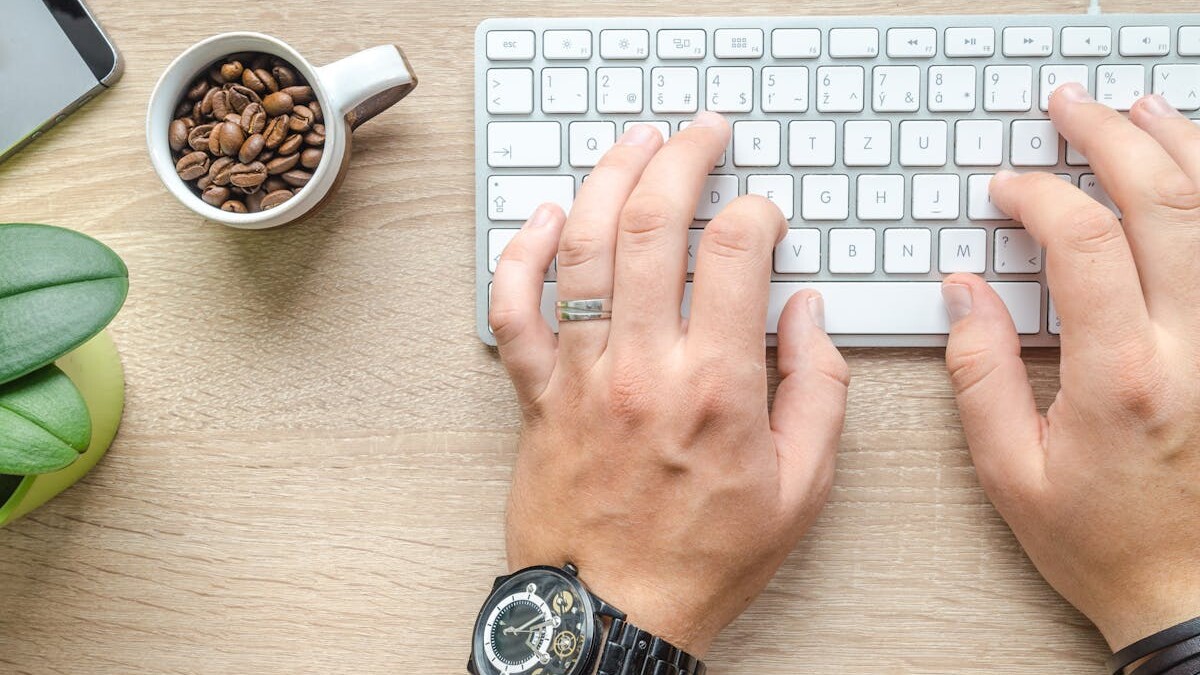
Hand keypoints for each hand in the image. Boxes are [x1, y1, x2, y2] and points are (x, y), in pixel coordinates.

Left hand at [489, 112, 848, 654]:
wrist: (614, 614)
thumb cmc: (704, 558)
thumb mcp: (802, 487)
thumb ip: (817, 389)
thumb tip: (807, 313)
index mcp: (716, 384)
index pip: (736, 252)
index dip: (756, 212)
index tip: (765, 215)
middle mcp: (642, 365)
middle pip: (653, 224)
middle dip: (682, 158)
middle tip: (701, 133)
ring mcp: (581, 374)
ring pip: (584, 248)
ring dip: (608, 179)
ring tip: (635, 143)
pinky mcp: (536, 394)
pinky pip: (514, 310)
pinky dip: (524, 254)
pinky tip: (547, 217)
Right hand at [943, 82, 1199, 650]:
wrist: (1189, 591)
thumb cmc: (1102, 540)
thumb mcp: (1010, 471)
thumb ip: (981, 372)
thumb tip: (964, 292)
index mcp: (1121, 376)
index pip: (1083, 243)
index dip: (1039, 196)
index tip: (1007, 189)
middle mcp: (1192, 349)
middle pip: (1163, 203)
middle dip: (1111, 139)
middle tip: (1072, 109)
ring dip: (1177, 149)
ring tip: (1139, 113)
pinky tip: (1192, 177)